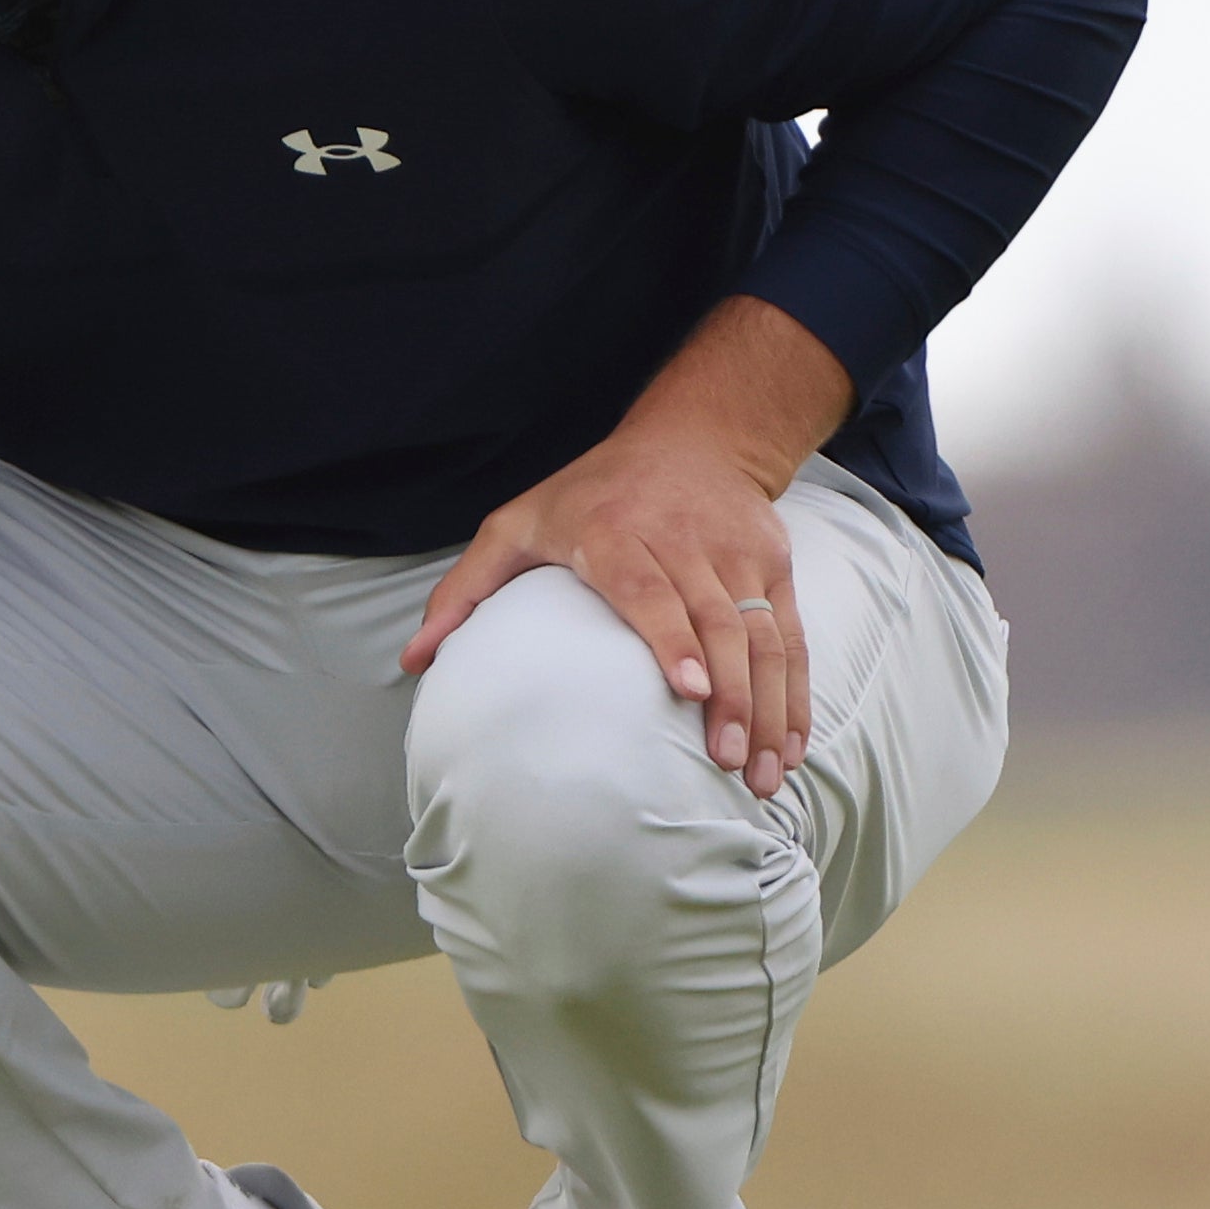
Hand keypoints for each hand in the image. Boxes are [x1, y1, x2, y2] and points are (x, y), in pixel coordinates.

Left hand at [399, 297, 852, 800]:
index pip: (650, 589)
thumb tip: (414, 660)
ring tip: (764, 772)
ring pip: (764, 635)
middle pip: (717, 622)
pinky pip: (790, 636)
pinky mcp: (775, 566)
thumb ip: (465, 592)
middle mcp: (684, 542)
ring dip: (768, 706)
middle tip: (729, 762)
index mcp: (616, 532)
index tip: (686, 690)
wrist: (693, 436)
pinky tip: (790, 744)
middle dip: (729, 696)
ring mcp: (736, 555)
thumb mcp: (514, 525)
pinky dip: (795, 692)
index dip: (672, 638)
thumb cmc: (587, 494)